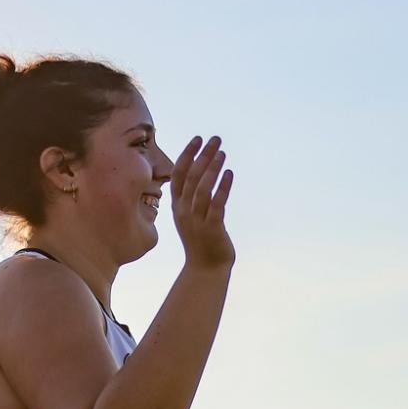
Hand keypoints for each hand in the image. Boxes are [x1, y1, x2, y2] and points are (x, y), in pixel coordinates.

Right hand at [169, 136, 234, 269]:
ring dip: (212, 168)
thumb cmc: (201, 242)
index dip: (188, 154)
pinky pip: (217, 204)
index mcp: (178, 207)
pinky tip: (229, 173)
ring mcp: (197, 220)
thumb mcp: (190, 218)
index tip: (198, 139)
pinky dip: (223, 187)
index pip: (179, 174)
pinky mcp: (212, 228)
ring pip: (203, 189)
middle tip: (215, 139)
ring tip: (222, 152)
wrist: (206, 270)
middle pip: (192, 177)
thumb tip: (201, 175)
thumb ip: (192, 198)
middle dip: (203, 155)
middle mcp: (185, 211)